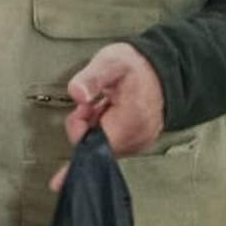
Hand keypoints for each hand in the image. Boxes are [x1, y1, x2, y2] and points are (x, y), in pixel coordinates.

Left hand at [49, 42, 164, 191]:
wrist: (161, 70)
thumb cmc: (136, 67)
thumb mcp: (110, 63)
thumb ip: (90, 78)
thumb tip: (77, 93)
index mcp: (130, 121)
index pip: (97, 148)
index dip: (78, 143)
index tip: (64, 163)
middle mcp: (137, 138)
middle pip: (95, 148)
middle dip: (84, 126)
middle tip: (91, 104)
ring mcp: (138, 143)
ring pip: (101, 147)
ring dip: (93, 128)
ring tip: (101, 105)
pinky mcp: (136, 143)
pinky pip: (110, 145)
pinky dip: (102, 130)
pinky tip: (105, 113)